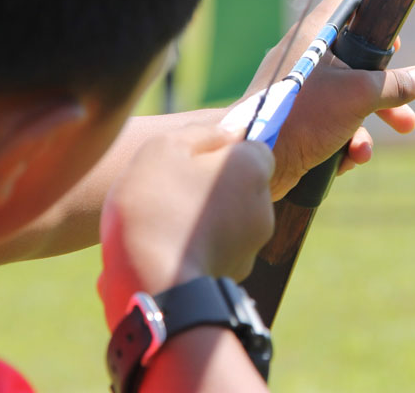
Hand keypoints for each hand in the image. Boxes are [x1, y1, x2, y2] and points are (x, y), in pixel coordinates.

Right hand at [98, 123, 273, 327]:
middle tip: (170, 192)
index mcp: (252, 169)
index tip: (192, 160)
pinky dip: (198, 250)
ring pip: (229, 220)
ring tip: (164, 224)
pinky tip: (167, 252)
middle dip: (211, 186)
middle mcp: (264, 206)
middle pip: (240, 186)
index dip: (222, 151)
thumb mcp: (164, 149)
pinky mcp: (236, 274)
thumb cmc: (155, 206)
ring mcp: (252, 245)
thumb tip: (229, 131)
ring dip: (204, 219)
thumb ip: (201, 134)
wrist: (151, 284)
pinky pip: (216, 252)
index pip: (253, 149)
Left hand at [243, 0, 414, 198]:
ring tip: (366, 152)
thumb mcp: (358, 95)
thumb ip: (395, 85)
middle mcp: (304, 58)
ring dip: (364, 129)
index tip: (394, 47)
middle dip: (384, 95)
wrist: (254, 158)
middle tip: (405, 115)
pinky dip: (341, 143)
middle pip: (355, 63)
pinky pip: (329, 126)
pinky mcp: (294, 121)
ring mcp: (298, 91)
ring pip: (345, 102)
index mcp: (313, 35)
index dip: (374, 19)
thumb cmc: (302, 116)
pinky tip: (345, 161)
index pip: (347, 4)